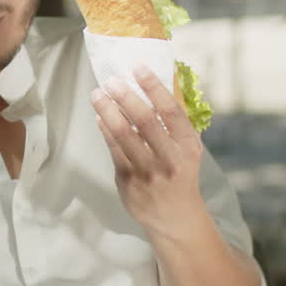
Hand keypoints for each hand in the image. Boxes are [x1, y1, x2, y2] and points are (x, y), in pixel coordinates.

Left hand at [90, 66, 208, 241]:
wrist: (175, 218)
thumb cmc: (180, 174)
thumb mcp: (187, 149)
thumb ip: (173, 123)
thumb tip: (152, 86)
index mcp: (188, 147)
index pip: (171, 111)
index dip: (153, 87)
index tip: (138, 67)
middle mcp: (170, 159)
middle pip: (145, 121)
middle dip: (126, 97)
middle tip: (111, 80)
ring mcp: (148, 172)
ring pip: (124, 135)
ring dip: (108, 111)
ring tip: (97, 94)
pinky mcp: (128, 181)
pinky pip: (113, 150)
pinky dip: (105, 130)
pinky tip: (99, 116)